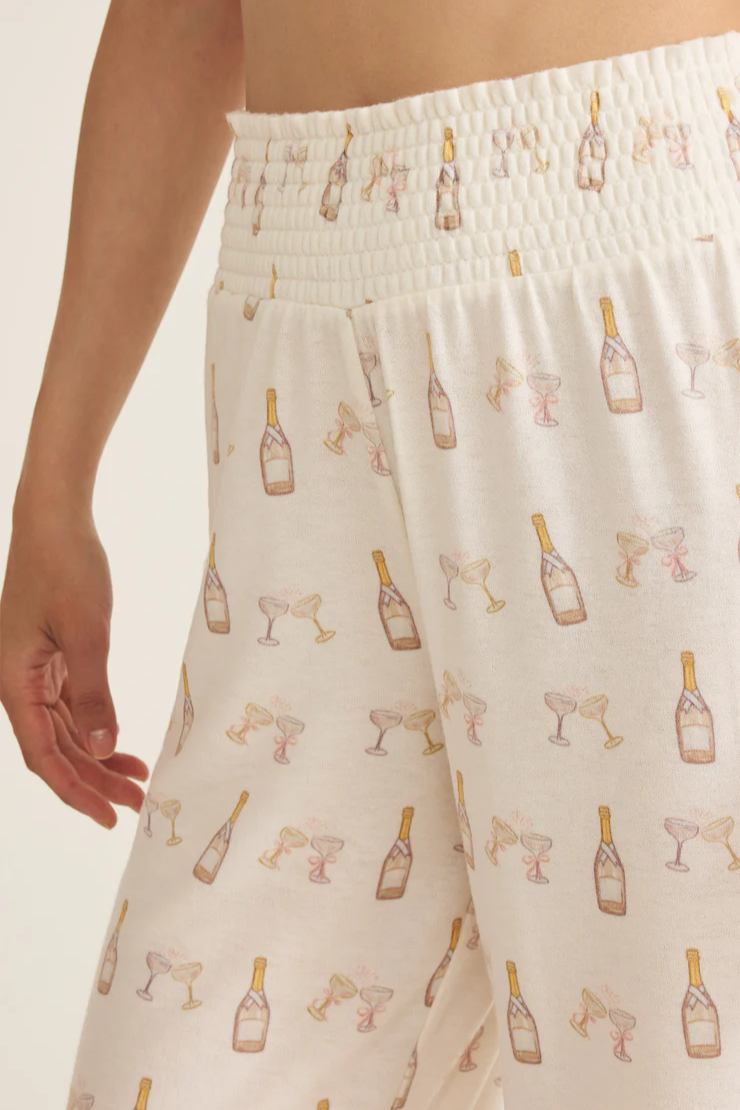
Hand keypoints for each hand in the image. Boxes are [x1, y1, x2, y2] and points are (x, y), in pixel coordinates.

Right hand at [0, 499, 148, 827]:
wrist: (54, 522)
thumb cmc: (66, 569)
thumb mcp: (87, 634)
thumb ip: (93, 696)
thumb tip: (100, 749)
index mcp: (14, 683)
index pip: (43, 755)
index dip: (75, 790)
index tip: (108, 816)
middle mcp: (17, 683)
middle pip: (54, 748)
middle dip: (93, 779)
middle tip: (136, 802)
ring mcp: (31, 671)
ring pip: (62, 730)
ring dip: (96, 757)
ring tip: (136, 779)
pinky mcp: (49, 658)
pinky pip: (68, 706)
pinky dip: (94, 727)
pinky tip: (119, 743)